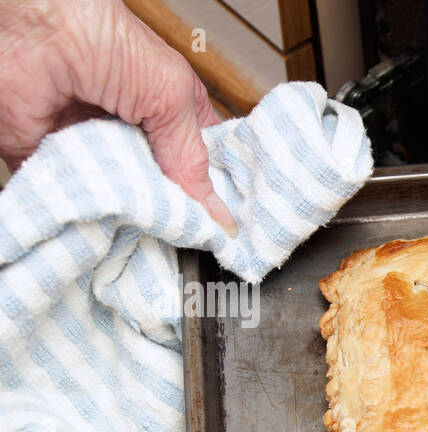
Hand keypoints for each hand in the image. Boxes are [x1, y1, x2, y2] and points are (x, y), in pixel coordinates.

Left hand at [0, 0, 236, 233]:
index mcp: (172, 116)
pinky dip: (91, 218)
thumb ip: (193, 158)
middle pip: (167, 195)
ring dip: (137, 221)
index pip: (203, 167)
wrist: (32, 31)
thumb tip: (215, 214)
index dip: (216, 196)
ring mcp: (98, 155)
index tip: (227, 227)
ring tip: (151, 234)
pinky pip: (80, 205)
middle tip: (189, 237)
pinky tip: (111, 225)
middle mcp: (136, 138)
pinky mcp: (59, 167)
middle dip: (177, 216)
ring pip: (127, 207)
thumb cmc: (103, 38)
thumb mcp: (171, 96)